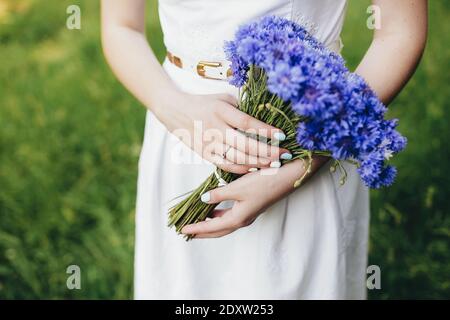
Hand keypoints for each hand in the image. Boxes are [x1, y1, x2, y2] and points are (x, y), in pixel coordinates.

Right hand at [156, 90, 291, 173]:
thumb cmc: (204, 103)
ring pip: (237, 157)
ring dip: (258, 162)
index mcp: (221, 110)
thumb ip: (241, 109)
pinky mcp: (205, 154)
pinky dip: (241, 168)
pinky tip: (254, 168)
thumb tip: (264, 120)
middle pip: (245, 144)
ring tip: (274, 164)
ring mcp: (209, 143)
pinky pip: (225, 165)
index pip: (248, 123)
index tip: (282, 135)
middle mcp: (215, 127)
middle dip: (267, 151)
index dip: (266, 130)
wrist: (174, 111)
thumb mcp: (223, 99)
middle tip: (284, 154)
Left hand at [181, 156, 327, 237]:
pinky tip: (215, 207)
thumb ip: (219, 194)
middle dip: (202, 232)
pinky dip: (219, 214)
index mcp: (239, 218)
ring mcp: (249, 212)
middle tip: (187, 232)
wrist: (289, 175)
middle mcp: (244, 218)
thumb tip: (204, 200)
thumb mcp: (238, 187)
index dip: (196, 229)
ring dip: (210, 223)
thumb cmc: (265, 181)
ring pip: (225, 223)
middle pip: (218, 230)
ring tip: (197, 221)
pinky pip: (231, 215)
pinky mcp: (253, 205)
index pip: (212, 228)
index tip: (182, 230)